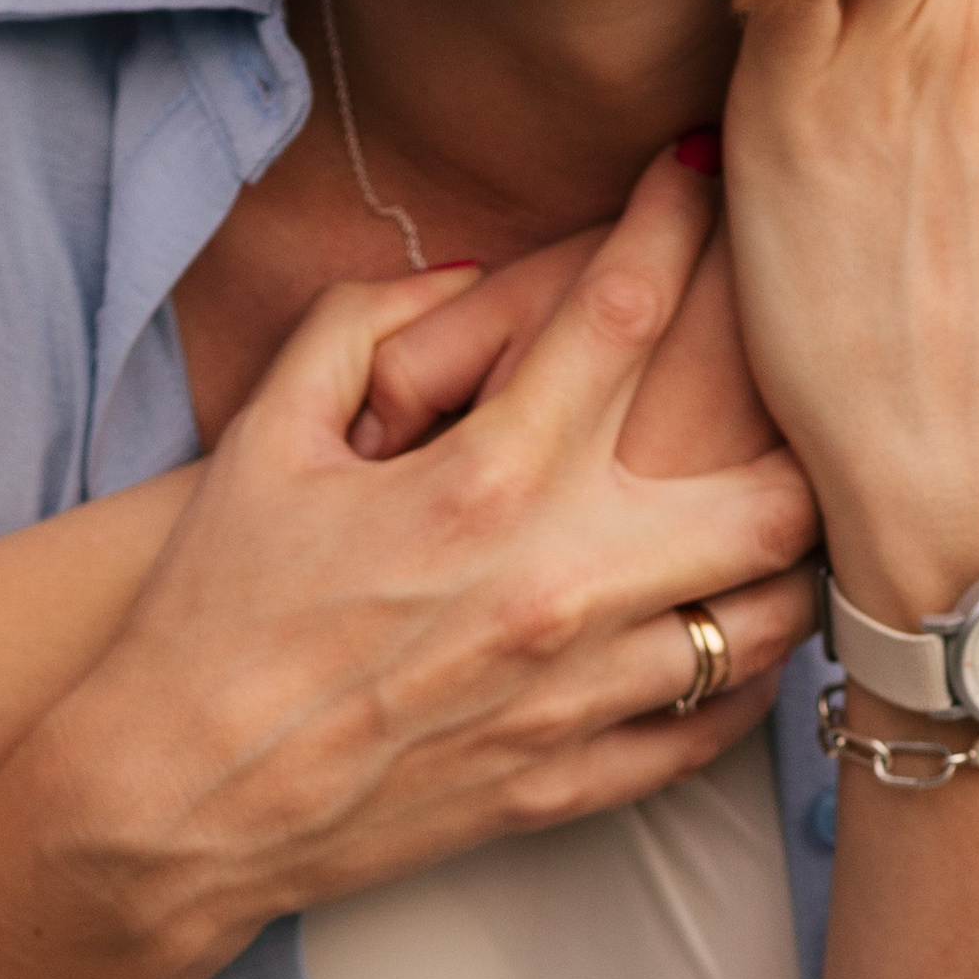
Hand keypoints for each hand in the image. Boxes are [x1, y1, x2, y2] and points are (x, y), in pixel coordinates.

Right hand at [30, 145, 818, 978]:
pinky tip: (720, 632)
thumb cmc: (210, 616)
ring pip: (770, 621)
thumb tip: (463, 279)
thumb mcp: (262, 440)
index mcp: (481, 483)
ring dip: (793, 561)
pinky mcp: (570, 785)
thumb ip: (359, 327)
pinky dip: (740, 677)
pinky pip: (716, 730)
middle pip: (773, 492)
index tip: (702, 175)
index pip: (625, 313)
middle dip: (805, 424)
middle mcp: (555, 588)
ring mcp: (575, 697)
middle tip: (797, 389)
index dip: (678, 221)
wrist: (173, 803)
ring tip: (778, 517)